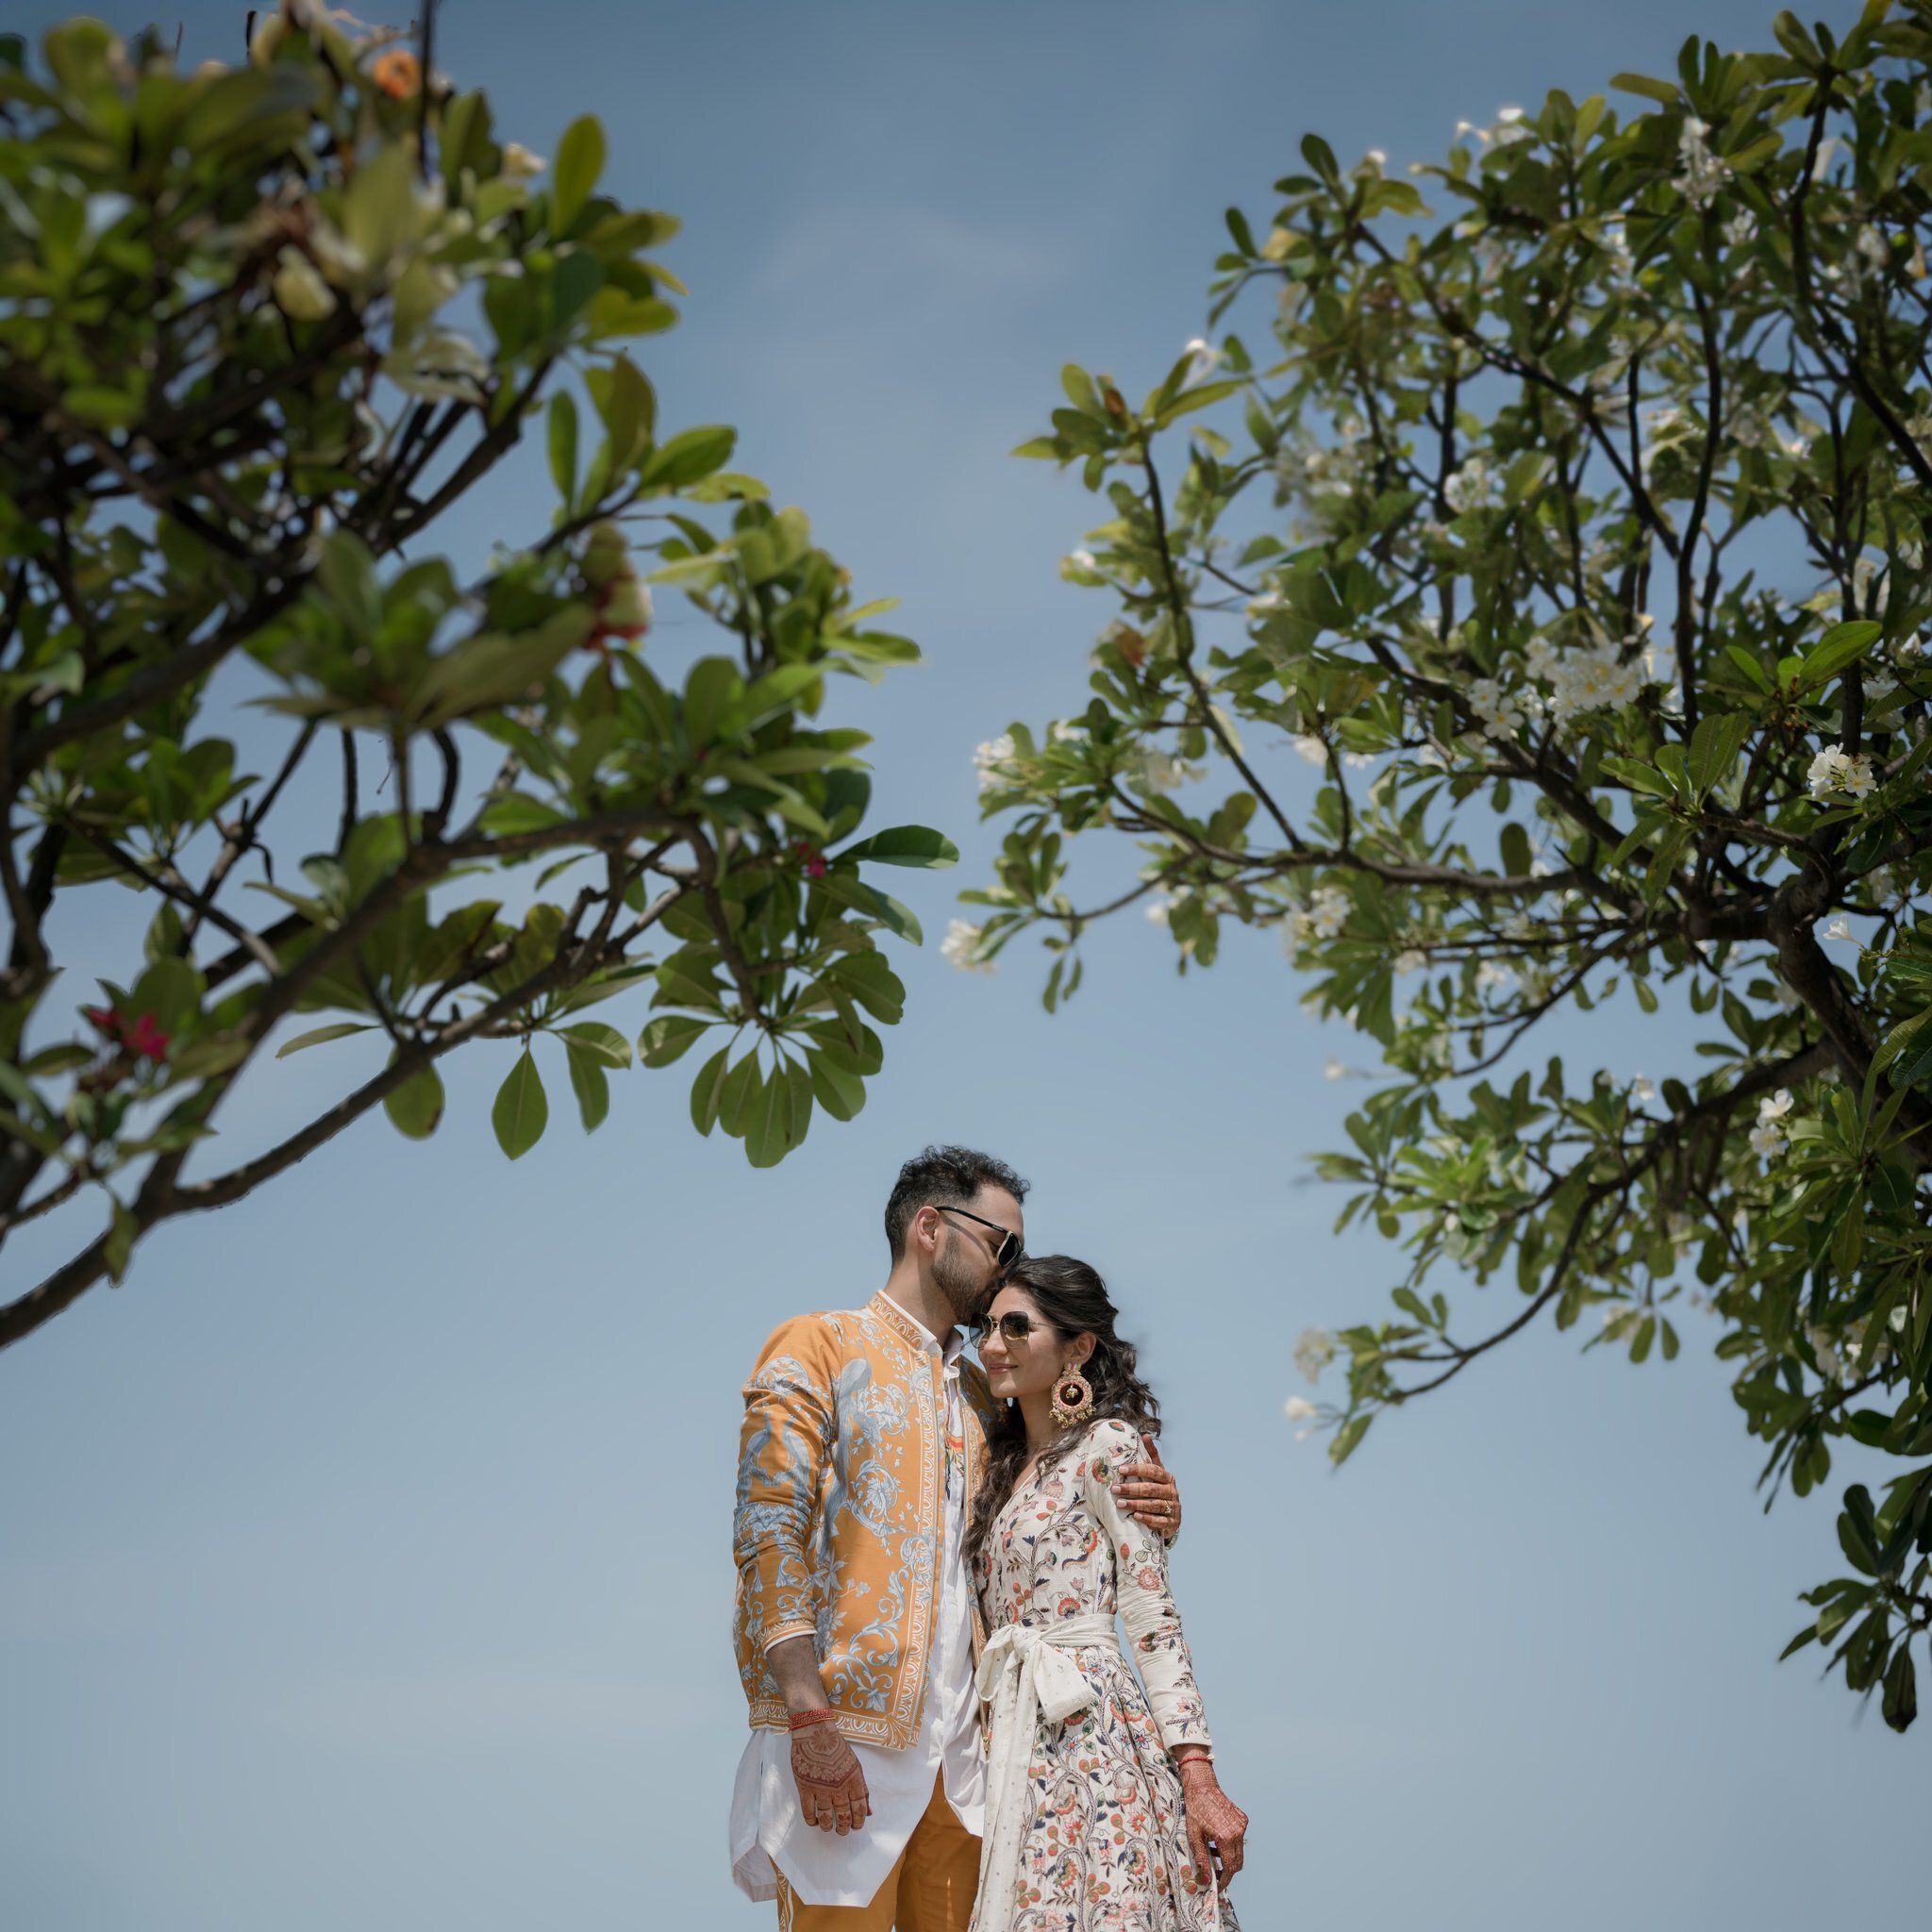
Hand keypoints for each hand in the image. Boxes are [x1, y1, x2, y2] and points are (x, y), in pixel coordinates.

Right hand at [791, 1718, 870, 1835]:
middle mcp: (838, 1787)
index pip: (860, 1809)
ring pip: (826, 1818)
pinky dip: (811, 1820)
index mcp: (853, 1781)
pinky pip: (808, 1812)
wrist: (816, 1733)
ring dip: (828, 1826)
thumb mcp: (856, 1766)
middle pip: (843, 1816)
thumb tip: (870, 1811)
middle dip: (844, 1827)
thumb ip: (863, 1789)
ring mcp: (821, 1789)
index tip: (856, 1827)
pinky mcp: (805, 1788)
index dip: (859, 1821)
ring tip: (828, 1828)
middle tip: (842, 1831)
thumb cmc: (837, 1748)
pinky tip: (814, 1822)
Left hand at [1117, 1436, 1181, 1540]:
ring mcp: (1173, 1508)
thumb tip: (1145, 1435)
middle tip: (1114, 1489)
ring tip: (1119, 1504)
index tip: (1121, 1469)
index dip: (1137, 1469)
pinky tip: (1135, 1516)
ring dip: (1136, 1504)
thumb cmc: (1159, 1490)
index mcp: (1167, 1478)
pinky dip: (1147, 1518)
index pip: (1153, 1471)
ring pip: (1154, 1505)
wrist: (1172, 1516)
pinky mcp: (1171, 1524)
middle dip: (1132, 1489)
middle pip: (1151, 1489)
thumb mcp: (1157, 1474)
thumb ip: (1151, 1456)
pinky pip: (1159, 1521)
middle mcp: (1172, 1492)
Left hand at [1177, 1757, 1247, 1887]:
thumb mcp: (1194, 1836)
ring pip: (1239, 1851)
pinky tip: (1217, 1840)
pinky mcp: (1243, 1819)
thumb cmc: (1195, 1810)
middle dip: (1227, 1871)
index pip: (1230, 1868)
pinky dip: (1231, 1844)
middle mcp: (1238, 1832)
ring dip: (1228, 1857)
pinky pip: (1239, 1839)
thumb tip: (1205, 1879)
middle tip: (1214, 1872)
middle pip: (1238, 1862)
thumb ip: (1201, 1859)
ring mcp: (1242, 1825)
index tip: (1217, 1886)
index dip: (1224, 1880)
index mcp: (1226, 1837)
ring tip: (1212, 1853)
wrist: (1202, 1786)